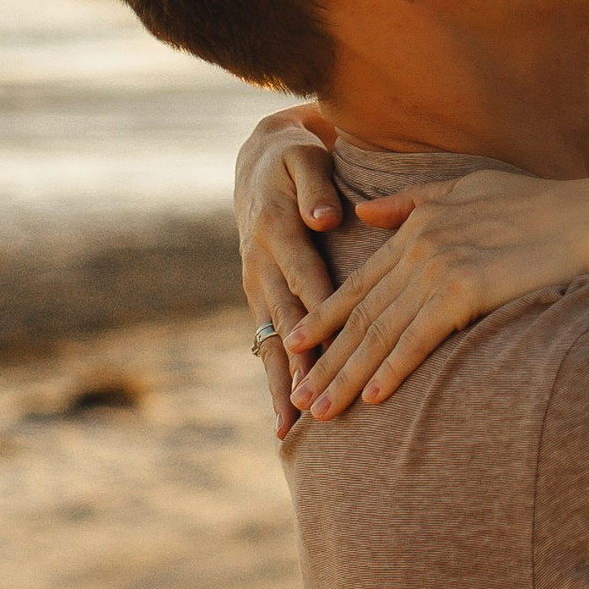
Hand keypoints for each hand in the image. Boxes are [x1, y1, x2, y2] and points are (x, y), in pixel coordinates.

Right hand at [235, 106, 344, 435]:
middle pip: (283, 323)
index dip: (318, 311)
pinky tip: (287, 421)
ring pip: (270, 344)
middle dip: (297, 366)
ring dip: (281, 386)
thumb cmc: (295, 162)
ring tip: (291, 428)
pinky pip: (266, 347)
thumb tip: (325, 217)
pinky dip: (276, 383)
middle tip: (310, 404)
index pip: (303, 276)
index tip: (332, 344)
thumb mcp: (304, 160)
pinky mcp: (260, 302)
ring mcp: (256, 288)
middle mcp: (261, 266)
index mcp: (277, 230)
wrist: (257, 166)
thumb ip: (316, 187)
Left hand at [289, 167, 588, 417]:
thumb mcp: (468, 190)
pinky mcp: (464, 290)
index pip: (360, 283)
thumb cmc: (540, 206)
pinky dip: (392, 370)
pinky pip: (419, 339)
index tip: (297, 344)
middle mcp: (419, 247)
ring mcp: (439, 268)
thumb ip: (413, 202)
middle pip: (361, 315)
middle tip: (297, 395)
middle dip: (325, 359)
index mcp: (416, 228)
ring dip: (347, 376)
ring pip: (380, 333)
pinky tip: (371, 397)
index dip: (325, 317)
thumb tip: (364, 214)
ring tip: (320, 409)